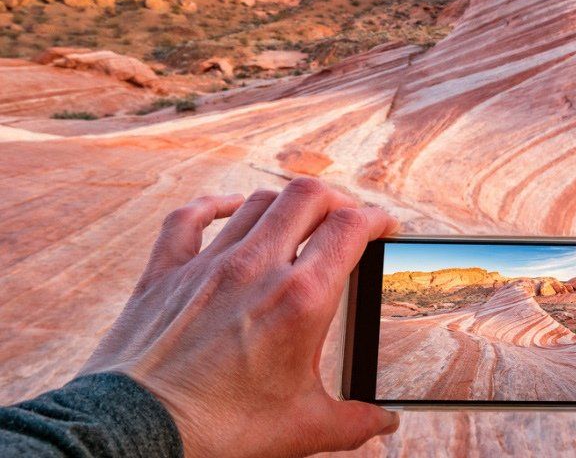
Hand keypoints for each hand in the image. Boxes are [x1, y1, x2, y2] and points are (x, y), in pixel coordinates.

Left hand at [80, 177, 399, 457]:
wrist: (137, 433)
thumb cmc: (220, 431)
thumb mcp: (303, 429)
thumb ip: (354, 421)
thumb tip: (384, 422)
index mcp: (301, 299)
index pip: (350, 229)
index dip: (376, 217)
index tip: (385, 225)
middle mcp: (257, 267)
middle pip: (307, 196)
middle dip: (337, 199)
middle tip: (347, 217)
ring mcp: (208, 265)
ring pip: (257, 201)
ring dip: (286, 203)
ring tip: (299, 218)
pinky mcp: (165, 273)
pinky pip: (190, 217)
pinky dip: (214, 204)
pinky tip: (229, 206)